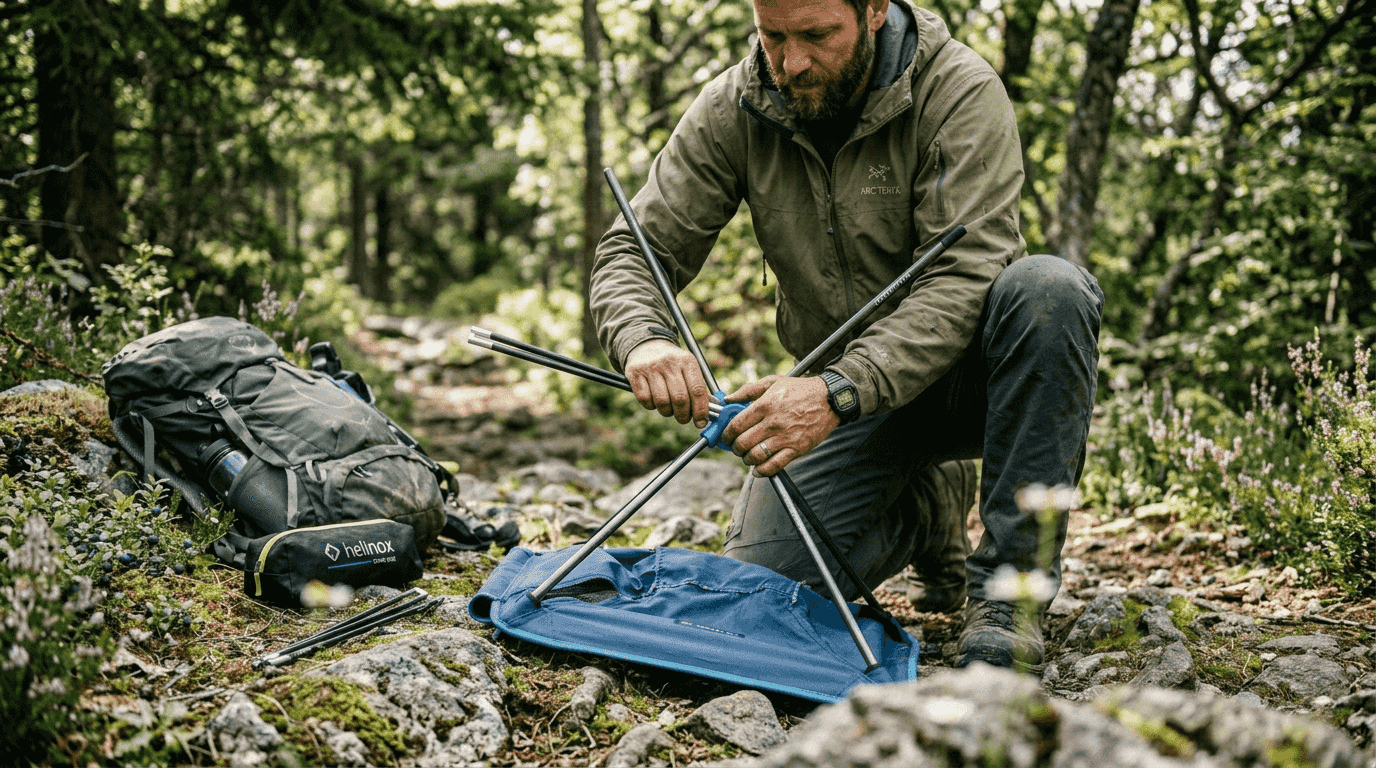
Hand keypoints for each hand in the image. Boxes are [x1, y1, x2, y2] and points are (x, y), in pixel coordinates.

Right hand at [623, 339, 711, 426]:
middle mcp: (669, 362)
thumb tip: (706, 414)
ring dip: (667, 411)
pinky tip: (654, 400)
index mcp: (687, 360)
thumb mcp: (688, 368)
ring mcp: (651, 367)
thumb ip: (698, 388)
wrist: (647, 345)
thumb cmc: (673, 364)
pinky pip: (645, 399)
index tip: (701, 422)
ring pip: (662, 402)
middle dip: (683, 415)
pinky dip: (651, 406)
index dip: (700, 410)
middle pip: (680, 399)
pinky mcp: (634, 372)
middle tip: (683, 418)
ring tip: (668, 407)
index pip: (697, 390)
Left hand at [720, 375, 838, 475]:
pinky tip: (758, 469)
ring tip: (748, 456)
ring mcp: (785, 437)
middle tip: (736, 446)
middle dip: (735, 448)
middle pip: (743, 443)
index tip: (726, 436)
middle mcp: (773, 423)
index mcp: (765, 405)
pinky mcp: (796, 449)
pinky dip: (762, 471)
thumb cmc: (800, 390)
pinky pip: (774, 466)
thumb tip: (727, 399)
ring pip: (756, 456)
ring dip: (747, 459)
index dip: (726, 433)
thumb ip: (748, 390)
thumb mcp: (772, 382)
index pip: (736, 425)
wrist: (830, 399)